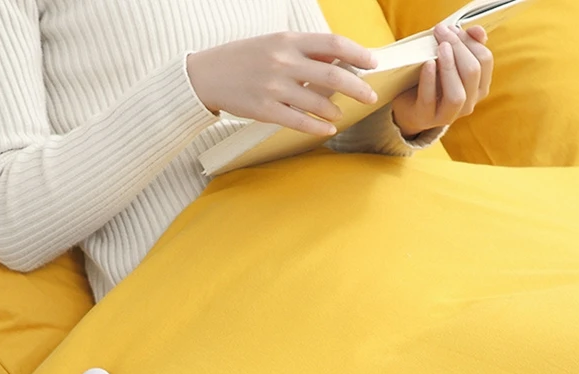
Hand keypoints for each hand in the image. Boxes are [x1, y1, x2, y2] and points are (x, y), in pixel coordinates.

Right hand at [187, 33, 378, 136]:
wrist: (206, 75)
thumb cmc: (243, 58)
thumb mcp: (273, 43)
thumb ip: (303, 50)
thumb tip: (336, 58)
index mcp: (288, 40)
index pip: (332, 44)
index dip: (357, 53)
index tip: (373, 63)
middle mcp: (283, 62)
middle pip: (332, 75)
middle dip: (357, 86)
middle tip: (370, 95)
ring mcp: (274, 87)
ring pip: (318, 101)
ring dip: (334, 109)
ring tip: (340, 113)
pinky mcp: (264, 110)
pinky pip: (299, 121)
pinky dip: (317, 126)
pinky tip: (328, 129)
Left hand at [391, 25, 493, 139]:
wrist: (408, 104)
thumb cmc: (432, 78)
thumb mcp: (451, 60)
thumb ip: (466, 44)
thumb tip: (477, 30)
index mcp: (479, 88)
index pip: (484, 61)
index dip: (470, 41)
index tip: (453, 28)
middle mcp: (468, 104)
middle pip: (472, 73)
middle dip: (458, 48)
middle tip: (442, 32)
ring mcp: (448, 115)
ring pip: (457, 94)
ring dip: (449, 67)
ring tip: (440, 47)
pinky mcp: (425, 118)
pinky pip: (429, 99)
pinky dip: (429, 79)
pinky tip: (428, 63)